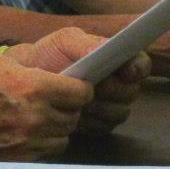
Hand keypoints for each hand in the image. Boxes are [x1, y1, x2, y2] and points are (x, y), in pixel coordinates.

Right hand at [0, 55, 92, 160]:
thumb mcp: (0, 63)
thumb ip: (34, 68)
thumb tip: (60, 69)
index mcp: (33, 87)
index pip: (82, 92)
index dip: (81, 87)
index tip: (74, 85)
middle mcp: (37, 117)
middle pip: (74, 115)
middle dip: (69, 106)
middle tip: (55, 99)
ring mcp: (29, 142)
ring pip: (64, 135)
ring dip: (58, 125)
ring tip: (40, 115)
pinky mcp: (21, 160)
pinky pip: (48, 151)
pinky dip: (44, 141)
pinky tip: (28, 130)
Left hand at [5, 27, 148, 134]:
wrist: (29, 78)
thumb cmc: (49, 55)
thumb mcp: (64, 40)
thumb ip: (85, 43)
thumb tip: (104, 50)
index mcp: (115, 59)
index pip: (140, 64)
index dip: (138, 68)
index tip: (128, 72)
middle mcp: (119, 83)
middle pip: (131, 92)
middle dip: (113, 90)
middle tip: (94, 87)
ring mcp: (111, 106)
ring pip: (119, 112)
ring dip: (99, 107)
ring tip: (78, 100)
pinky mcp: (99, 125)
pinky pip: (104, 127)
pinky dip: (90, 121)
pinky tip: (75, 113)